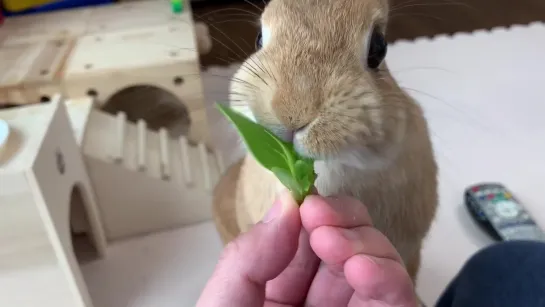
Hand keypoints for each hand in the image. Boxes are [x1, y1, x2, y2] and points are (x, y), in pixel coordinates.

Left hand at [196, 191, 416, 306]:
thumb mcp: (226, 301)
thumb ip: (249, 256)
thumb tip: (287, 203)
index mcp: (280, 289)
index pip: (306, 238)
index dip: (313, 213)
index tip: (308, 201)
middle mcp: (321, 299)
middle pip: (348, 243)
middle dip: (342, 222)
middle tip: (321, 218)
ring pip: (378, 265)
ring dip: (366, 245)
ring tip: (338, 246)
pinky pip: (400, 300)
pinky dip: (390, 279)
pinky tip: (364, 268)